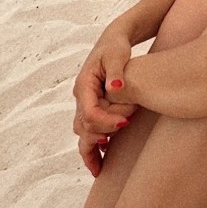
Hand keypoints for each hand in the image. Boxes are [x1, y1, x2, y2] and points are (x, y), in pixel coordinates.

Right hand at [72, 23, 136, 171]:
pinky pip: (89, 131)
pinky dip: (93, 146)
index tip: (125, 122)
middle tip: (117, 141)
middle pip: (83, 127)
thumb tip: (116, 88)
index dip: (105, 121)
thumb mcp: (118, 54)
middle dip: (99, 137)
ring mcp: (85, 103)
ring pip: (83, 132)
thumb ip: (117, 71)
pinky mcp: (92, 106)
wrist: (113, 40)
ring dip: (92, 148)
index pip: (89, 112)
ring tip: (101, 166)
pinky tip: (103, 159)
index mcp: (84, 85)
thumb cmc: (116, 45)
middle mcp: (81, 96)